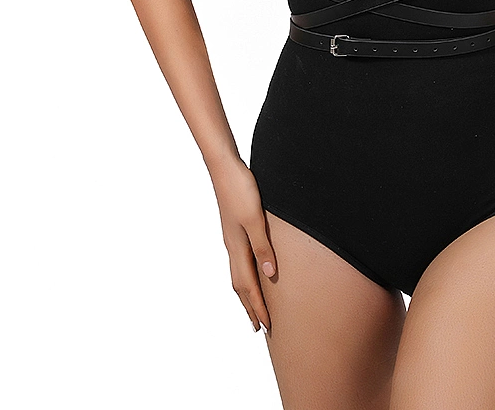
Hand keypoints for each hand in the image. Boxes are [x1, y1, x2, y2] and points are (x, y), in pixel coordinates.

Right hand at [208, 157, 277, 332]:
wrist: (224, 167)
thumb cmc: (240, 189)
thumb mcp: (256, 219)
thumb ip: (263, 247)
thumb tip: (270, 276)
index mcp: (237, 247)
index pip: (248, 286)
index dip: (257, 307)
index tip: (265, 327)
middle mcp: (232, 246)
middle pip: (240, 285)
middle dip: (250, 306)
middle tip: (259, 327)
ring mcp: (231, 237)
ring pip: (238, 273)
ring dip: (247, 292)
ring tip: (254, 305)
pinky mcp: (234, 227)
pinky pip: (240, 259)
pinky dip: (246, 273)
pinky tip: (253, 269)